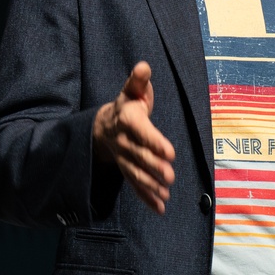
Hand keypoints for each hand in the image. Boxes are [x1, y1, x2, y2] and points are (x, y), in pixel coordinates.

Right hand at [93, 61, 175, 213]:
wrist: (104, 125)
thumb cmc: (128, 104)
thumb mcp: (132, 90)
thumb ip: (138, 80)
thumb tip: (144, 66)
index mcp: (127, 120)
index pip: (141, 131)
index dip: (154, 142)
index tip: (169, 152)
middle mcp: (123, 141)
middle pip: (139, 155)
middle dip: (154, 167)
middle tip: (170, 176)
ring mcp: (123, 158)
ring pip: (136, 173)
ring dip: (151, 185)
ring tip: (166, 194)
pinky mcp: (127, 170)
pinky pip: (135, 185)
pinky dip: (147, 197)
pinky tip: (160, 208)